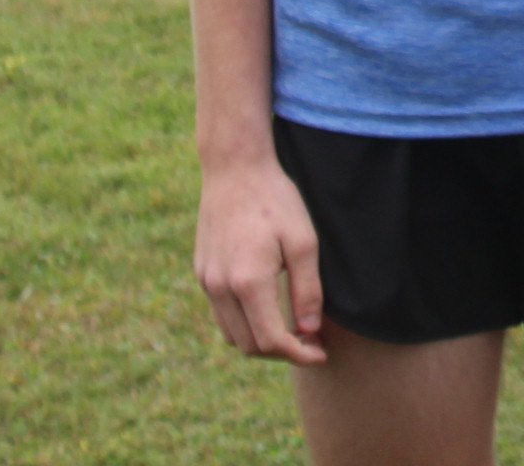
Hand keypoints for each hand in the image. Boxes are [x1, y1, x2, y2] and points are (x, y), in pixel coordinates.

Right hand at [193, 153, 326, 362]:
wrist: (234, 169)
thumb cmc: (275, 201)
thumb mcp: (304, 242)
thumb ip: (307, 290)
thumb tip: (309, 330)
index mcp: (247, 283)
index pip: (271, 341)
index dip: (298, 354)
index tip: (321, 353)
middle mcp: (220, 289)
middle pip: (249, 345)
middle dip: (282, 351)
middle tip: (312, 341)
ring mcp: (206, 282)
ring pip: (232, 334)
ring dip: (261, 340)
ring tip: (293, 328)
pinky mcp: (202, 273)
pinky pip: (222, 314)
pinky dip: (245, 322)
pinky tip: (269, 308)